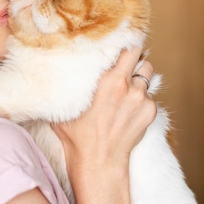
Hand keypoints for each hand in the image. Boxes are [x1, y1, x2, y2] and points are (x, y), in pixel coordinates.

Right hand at [53, 45, 156, 168]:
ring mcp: (142, 99)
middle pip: (141, 56)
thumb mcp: (65, 104)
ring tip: (125, 87)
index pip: (127, 48)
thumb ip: (68, 83)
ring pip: (147, 76)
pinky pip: (149, 96)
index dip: (124, 43)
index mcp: (109, 80)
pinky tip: (127, 109)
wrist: (98, 162)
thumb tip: (53, 66)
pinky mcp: (150, 112)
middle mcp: (129, 86)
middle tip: (123, 63)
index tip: (119, 41)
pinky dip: (140, 98)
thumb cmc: (77, 135)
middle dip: (134, 57)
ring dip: (138, 77)